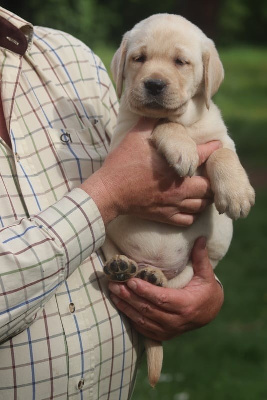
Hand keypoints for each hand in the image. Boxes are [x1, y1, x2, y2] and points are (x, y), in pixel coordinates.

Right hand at [82, 118, 220, 224]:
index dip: (213, 148)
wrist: (109, 191)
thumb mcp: (135, 136)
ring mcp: (173, 203)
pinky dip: (193, 214)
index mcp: (175, 164)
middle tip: (210, 174)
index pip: (204, 155)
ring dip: (206, 198)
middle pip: (209, 186)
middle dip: (212, 179)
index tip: (216, 146)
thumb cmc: (122, 163)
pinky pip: (188, 220)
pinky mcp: (165, 216)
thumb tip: (160, 108)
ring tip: (204, 191)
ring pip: (202, 205)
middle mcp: (179, 186)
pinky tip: (190, 207)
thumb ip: (151, 121)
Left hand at [108, 237, 223, 340]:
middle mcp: (176, 321)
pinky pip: (143, 328)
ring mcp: (169, 330)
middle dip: (129, 297)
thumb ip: (200, 257)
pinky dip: (130, 317)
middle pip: (148, 309)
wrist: (210, 313)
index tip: (131, 282)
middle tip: (114, 284)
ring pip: (142, 320)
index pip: (162, 299)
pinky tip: (120, 305)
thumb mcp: (206, 274)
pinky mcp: (163, 335)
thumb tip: (200, 237)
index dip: (145, 291)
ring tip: (113, 292)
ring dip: (126, 306)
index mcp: (186, 305)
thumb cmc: (206, 290)